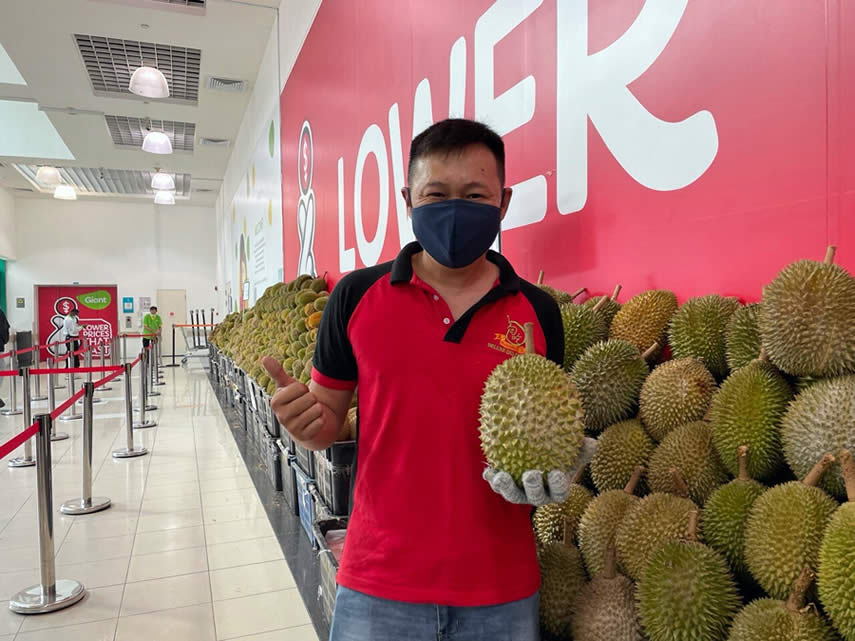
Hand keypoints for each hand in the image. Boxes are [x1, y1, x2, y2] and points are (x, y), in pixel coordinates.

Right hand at [263, 356, 324, 441]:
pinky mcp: (304, 436)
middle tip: (306, 404)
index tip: (299, 394)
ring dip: (318, 409)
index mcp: (275, 402)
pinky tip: (315, 421)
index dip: (304, 389)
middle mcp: (281, 417)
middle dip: (312, 399)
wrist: (304, 421)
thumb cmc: (295, 400)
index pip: (300, 387)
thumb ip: (277, 372)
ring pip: (317, 410)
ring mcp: (292, 429)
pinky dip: (322, 419)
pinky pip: (321, 422)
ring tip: (310, 411)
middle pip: (310, 398)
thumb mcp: (287, 385)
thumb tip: (265, 358)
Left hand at [483, 437, 598, 505]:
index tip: (556, 472)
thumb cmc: (560, 455)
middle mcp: (537, 496)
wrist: (540, 457)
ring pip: (512, 496)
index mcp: (556, 491)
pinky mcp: (504, 488)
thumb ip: (582, 449)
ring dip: (506, 487)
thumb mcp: (572, 452)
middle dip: (533, 488)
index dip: (558, 486)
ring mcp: (520, 494)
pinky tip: (488, 469)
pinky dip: (492, 478)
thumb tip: (592, 441)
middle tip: (531, 474)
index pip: (559, 493)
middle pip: (535, 498)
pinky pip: (497, 485)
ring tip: (501, 476)